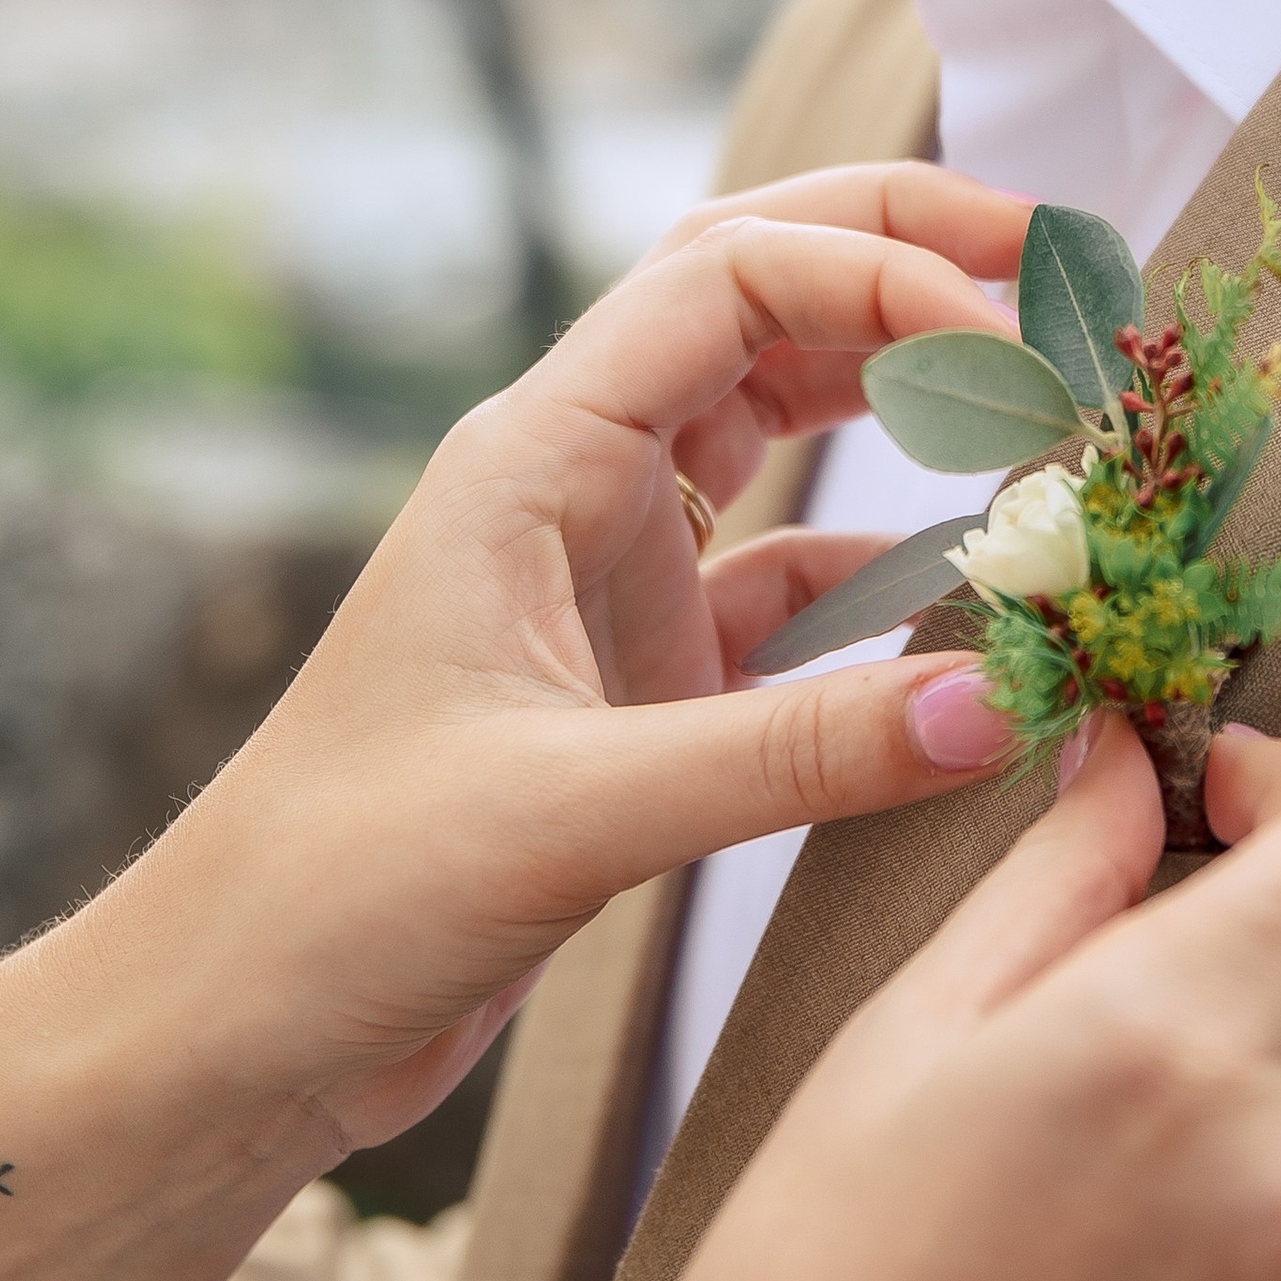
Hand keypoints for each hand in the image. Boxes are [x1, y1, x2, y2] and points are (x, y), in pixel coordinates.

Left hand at [86, 165, 1033, 1158]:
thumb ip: (794, 755)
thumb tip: (1002, 703)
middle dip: (898, 253)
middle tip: (1049, 258)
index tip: (1009, 351)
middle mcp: (572, 482)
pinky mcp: (633, 677)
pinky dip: (879, 572)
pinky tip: (960, 599)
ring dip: (894, 390)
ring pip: (771, 418)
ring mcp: (604, 573)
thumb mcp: (574, 815)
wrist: (231, 1027)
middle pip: (753, 292)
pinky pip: (783, 580)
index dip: (882, 278)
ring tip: (1025, 395)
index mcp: (533, 454)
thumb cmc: (340, 891)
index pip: (728, 276)